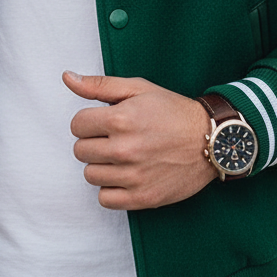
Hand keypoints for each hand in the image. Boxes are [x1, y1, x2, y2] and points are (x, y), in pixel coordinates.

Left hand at [63, 70, 216, 210]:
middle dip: (94, 141)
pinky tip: (125, 175)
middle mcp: (124, 149)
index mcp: (120, 119)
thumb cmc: (172, 111)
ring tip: (122, 155)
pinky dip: (111, 188)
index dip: (88, 121)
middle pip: (80, 151)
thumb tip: (67, 77)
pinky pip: (105, 199)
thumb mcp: (137, 88)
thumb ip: (99, 85)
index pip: (76, 125)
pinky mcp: (143, 198)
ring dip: (101, 165)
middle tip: (115, 137)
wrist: (209, 139)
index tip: (104, 121)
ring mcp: (134, 176)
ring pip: (90, 175)